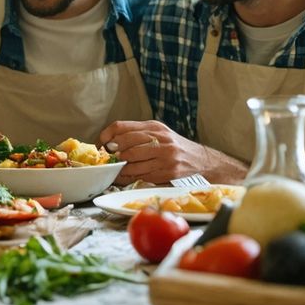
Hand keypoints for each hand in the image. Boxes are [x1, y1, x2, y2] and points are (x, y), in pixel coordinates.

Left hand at [97, 120, 246, 184]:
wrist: (203, 161)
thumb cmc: (174, 148)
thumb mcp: (158, 134)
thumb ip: (136, 136)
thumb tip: (109, 143)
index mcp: (154, 127)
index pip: (121, 126)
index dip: (106, 136)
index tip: (102, 145)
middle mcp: (160, 138)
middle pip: (125, 142)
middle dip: (113, 152)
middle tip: (108, 159)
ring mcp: (165, 155)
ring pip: (132, 160)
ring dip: (120, 167)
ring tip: (116, 169)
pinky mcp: (168, 171)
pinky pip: (142, 175)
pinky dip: (130, 177)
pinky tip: (127, 177)